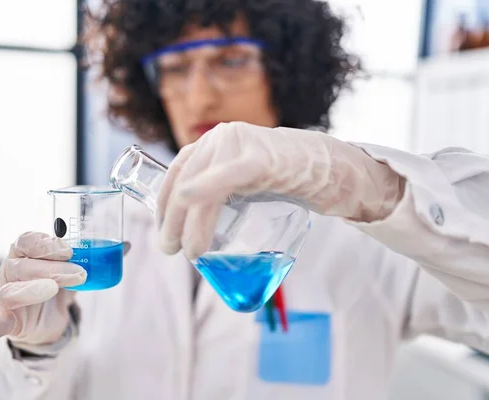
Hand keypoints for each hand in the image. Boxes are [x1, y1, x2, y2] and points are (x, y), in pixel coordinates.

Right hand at [0, 232, 85, 345]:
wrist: (46, 321)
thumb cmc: (56, 288)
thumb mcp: (71, 272)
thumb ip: (87, 261)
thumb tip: (120, 248)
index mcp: (24, 254)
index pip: (26, 240)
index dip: (45, 244)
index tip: (68, 251)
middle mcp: (11, 272)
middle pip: (23, 266)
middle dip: (53, 268)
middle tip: (79, 274)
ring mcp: (5, 296)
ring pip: (11, 290)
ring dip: (34, 289)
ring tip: (55, 289)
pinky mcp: (6, 321)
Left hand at [157, 122, 403, 258]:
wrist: (325, 166)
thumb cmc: (280, 178)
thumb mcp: (240, 182)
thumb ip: (217, 191)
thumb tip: (188, 225)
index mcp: (212, 143)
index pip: (176, 172)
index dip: (163, 204)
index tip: (164, 232)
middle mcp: (220, 138)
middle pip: (185, 181)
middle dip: (173, 220)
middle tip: (170, 249)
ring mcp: (239, 144)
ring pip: (202, 186)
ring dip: (191, 223)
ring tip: (191, 252)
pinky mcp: (260, 157)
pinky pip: (228, 175)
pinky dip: (205, 187)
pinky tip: (189, 200)